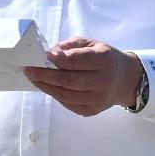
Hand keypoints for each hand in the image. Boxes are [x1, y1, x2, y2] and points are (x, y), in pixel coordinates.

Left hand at [26, 39, 146, 117]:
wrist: (125, 81)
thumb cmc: (105, 59)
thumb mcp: (92, 44)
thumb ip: (71, 47)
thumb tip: (50, 52)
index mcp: (104, 59)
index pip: (75, 61)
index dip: (56, 59)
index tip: (41, 56)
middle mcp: (103, 81)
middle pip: (67, 80)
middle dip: (44, 75)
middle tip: (29, 69)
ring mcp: (97, 99)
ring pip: (65, 94)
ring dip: (45, 86)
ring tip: (34, 78)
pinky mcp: (91, 111)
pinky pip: (67, 103)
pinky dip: (54, 94)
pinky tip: (47, 86)